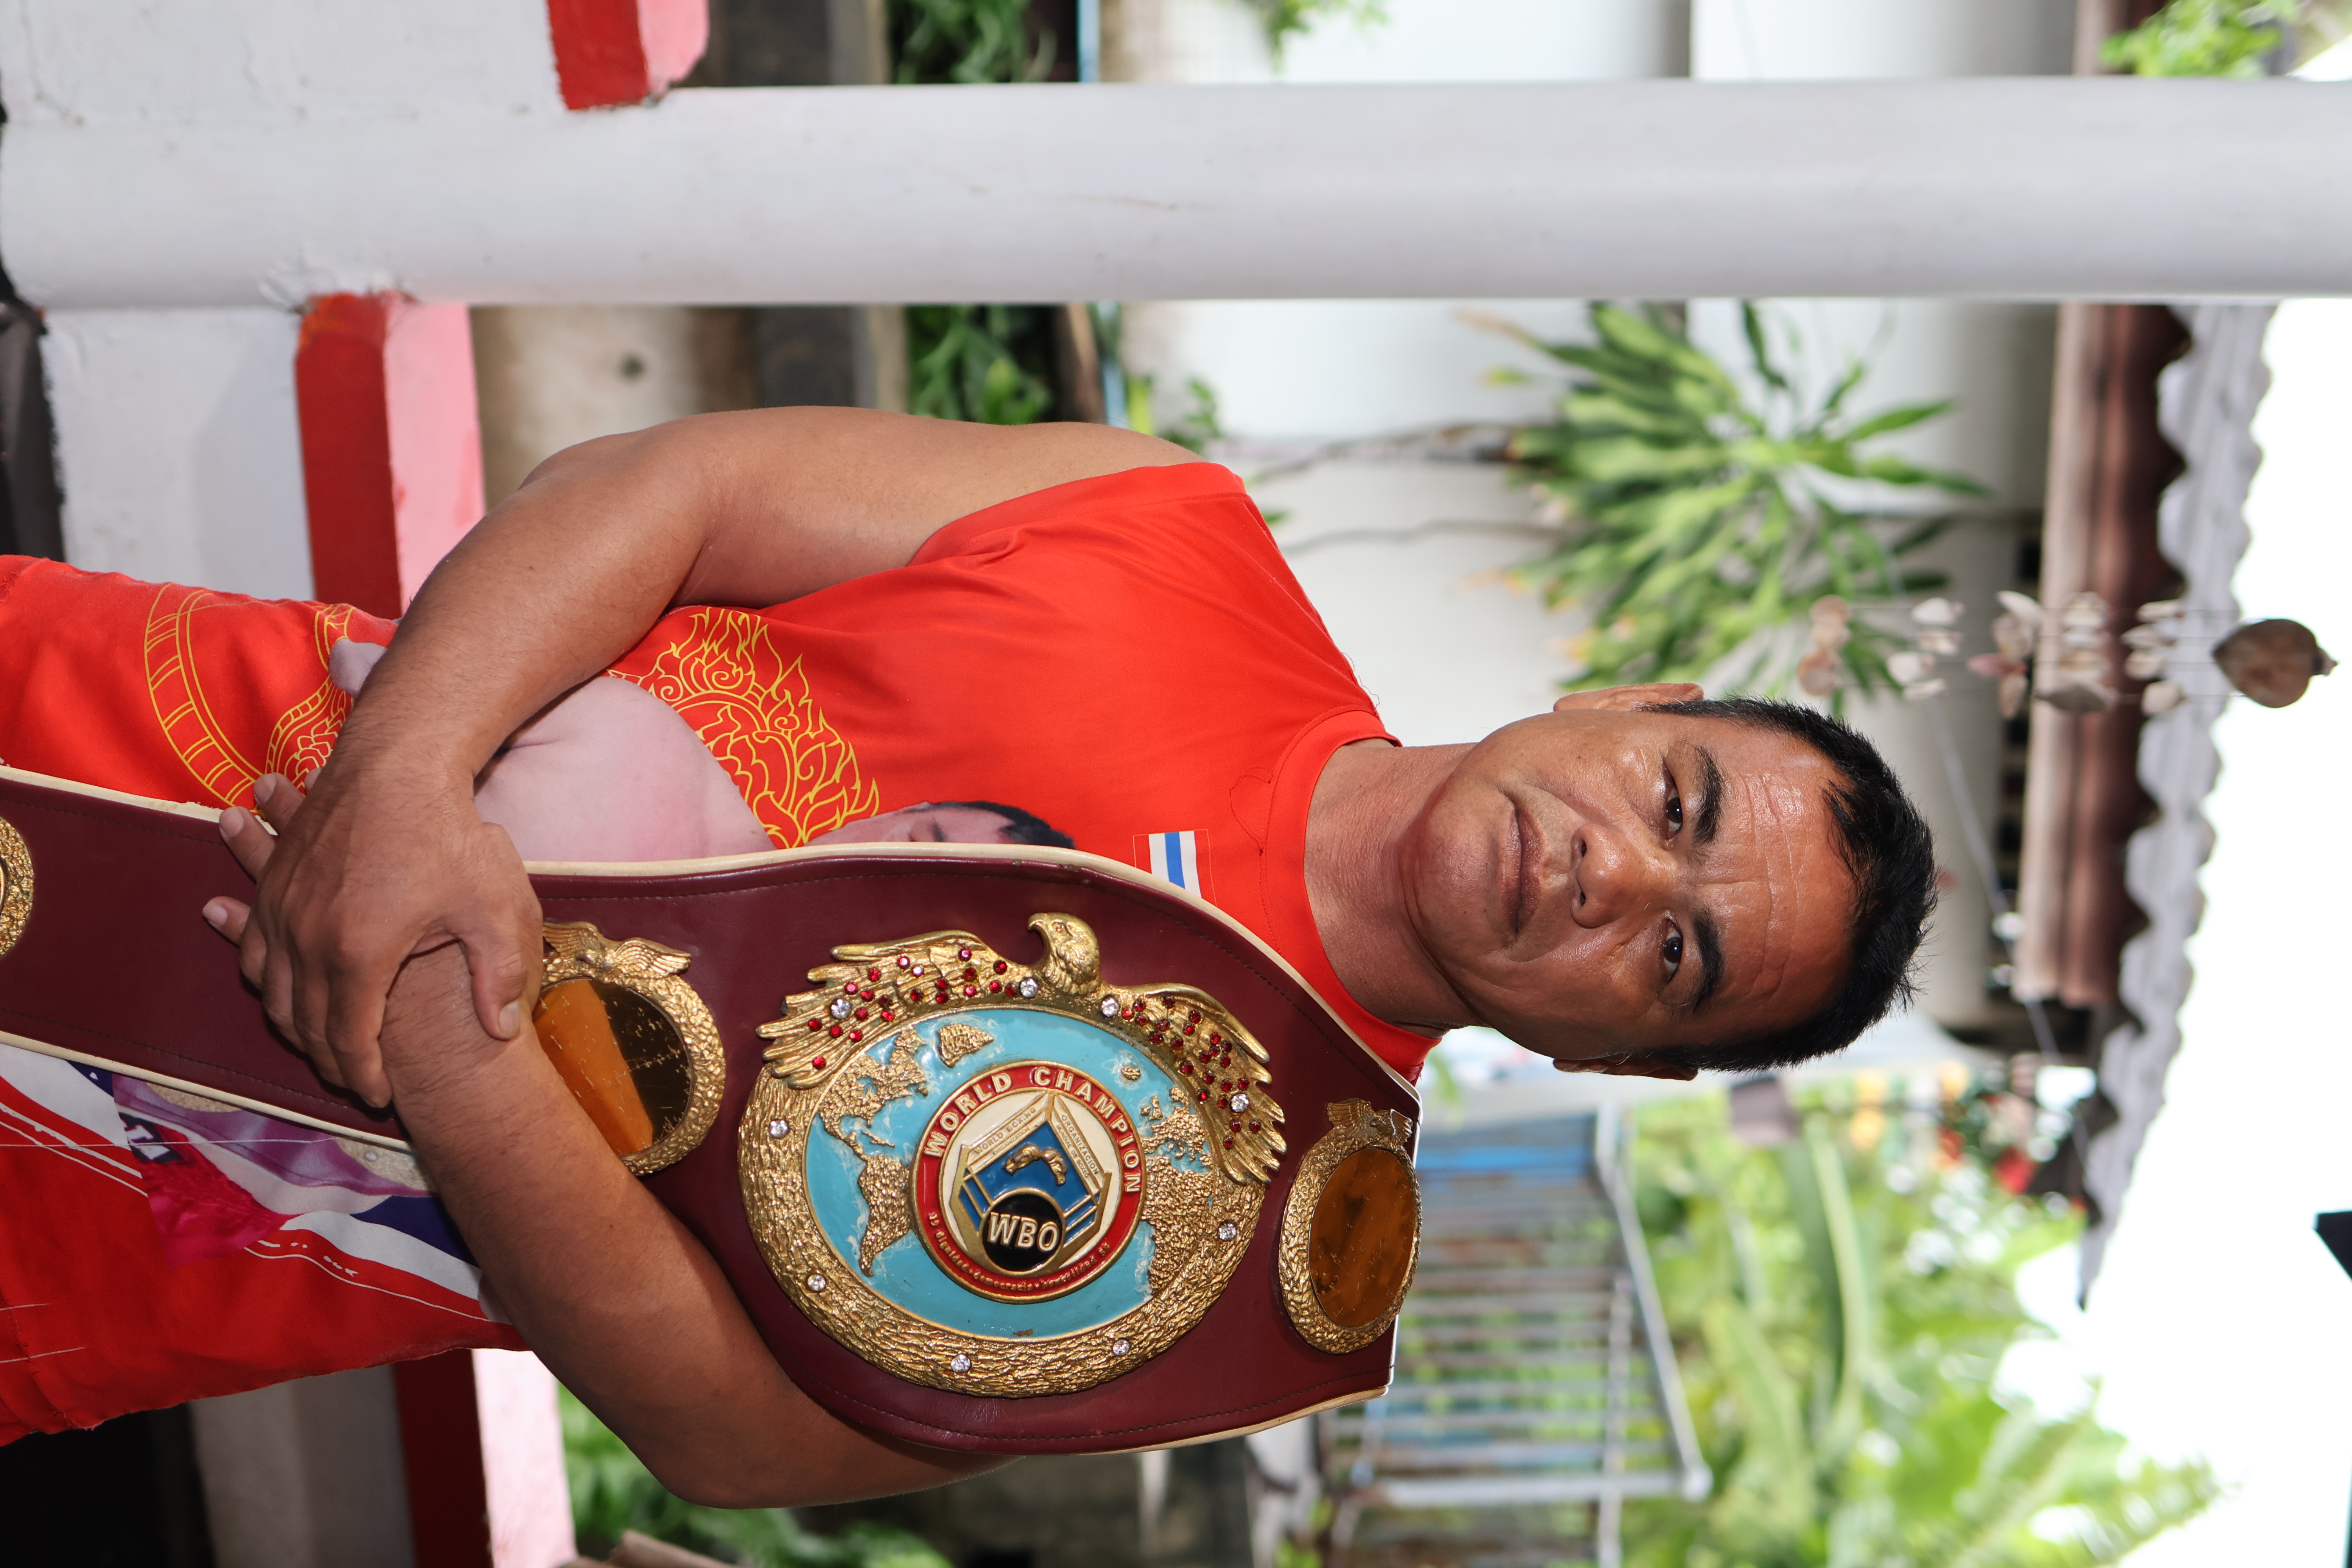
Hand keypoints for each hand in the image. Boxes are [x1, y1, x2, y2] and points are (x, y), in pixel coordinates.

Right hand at [205, 766, 542, 1106]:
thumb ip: (499, 973)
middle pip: (305, 1024)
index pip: (350, 1041)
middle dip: (329, 1061)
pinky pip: (255, 948)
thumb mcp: (493, 906)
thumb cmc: (451, 833)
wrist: (397, 762)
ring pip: (271, 991)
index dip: (363, 1078)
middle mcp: (307, 938)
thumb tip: (502, 1031)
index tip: (381, 1097)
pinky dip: (265, 979)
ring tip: (321, 1046)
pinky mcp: (274, 883)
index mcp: (359, 954)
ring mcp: (282, 908)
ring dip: (293, 1025)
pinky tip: (283, 990)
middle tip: (354, 1080)